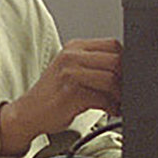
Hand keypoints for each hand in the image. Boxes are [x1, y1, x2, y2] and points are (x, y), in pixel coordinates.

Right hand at [0, 38, 121, 154]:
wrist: (28, 112)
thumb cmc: (54, 94)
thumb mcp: (71, 70)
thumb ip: (94, 65)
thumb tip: (129, 70)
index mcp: (74, 47)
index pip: (113, 44)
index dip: (126, 61)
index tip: (128, 76)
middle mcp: (71, 57)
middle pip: (116, 61)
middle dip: (126, 79)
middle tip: (126, 92)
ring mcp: (69, 74)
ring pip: (112, 80)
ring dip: (120, 96)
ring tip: (118, 103)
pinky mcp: (70, 94)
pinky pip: (103, 99)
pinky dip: (112, 108)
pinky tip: (110, 111)